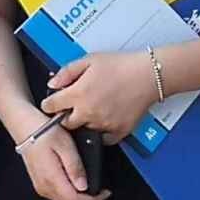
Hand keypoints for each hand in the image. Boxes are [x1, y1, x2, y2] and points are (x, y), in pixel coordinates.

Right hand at [15, 120, 108, 199]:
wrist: (25, 127)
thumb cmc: (44, 132)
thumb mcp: (65, 145)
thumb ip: (75, 167)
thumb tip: (83, 186)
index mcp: (52, 179)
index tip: (105, 192)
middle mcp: (45, 187)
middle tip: (101, 190)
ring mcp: (41, 187)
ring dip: (80, 197)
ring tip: (92, 184)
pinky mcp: (40, 183)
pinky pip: (59, 196)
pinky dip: (71, 193)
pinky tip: (77, 182)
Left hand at [42, 49, 159, 143]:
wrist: (149, 76)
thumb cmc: (121, 66)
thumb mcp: (89, 60)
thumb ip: (67, 72)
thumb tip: (53, 84)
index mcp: (79, 94)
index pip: (51, 107)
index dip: (50, 104)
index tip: (53, 103)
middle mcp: (89, 112)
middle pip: (66, 123)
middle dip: (66, 115)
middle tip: (75, 105)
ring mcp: (103, 124)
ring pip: (85, 130)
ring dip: (85, 121)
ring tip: (96, 106)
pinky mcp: (118, 132)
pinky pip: (103, 138)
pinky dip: (102, 131)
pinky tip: (106, 117)